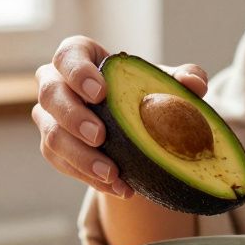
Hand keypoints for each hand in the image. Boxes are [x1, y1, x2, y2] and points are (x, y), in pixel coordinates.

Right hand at [32, 36, 208, 198]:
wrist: (131, 124)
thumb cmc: (141, 92)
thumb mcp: (162, 83)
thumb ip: (182, 78)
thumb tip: (195, 82)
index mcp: (77, 58)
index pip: (67, 57)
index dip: (78, 73)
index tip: (101, 93)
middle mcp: (54, 85)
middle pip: (51, 96)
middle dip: (74, 117)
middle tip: (100, 136)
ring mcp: (49, 118)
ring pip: (52, 136)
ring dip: (81, 158)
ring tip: (112, 173)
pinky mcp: (53, 148)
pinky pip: (63, 164)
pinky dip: (90, 178)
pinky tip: (118, 187)